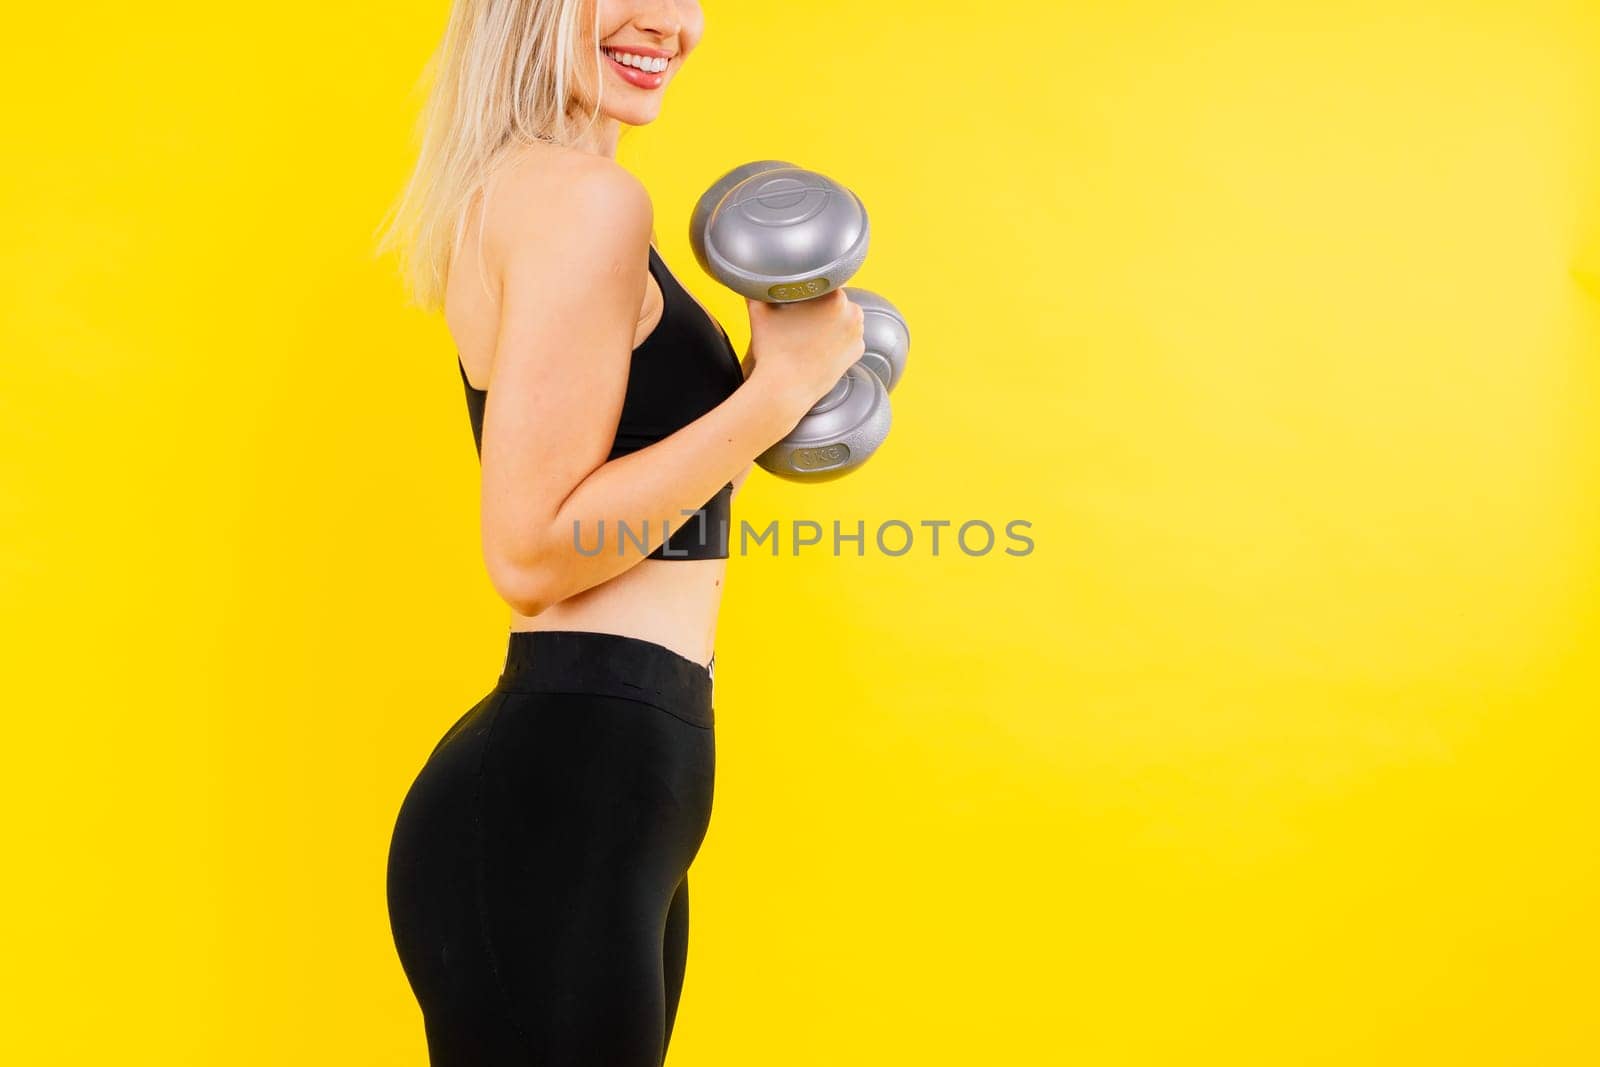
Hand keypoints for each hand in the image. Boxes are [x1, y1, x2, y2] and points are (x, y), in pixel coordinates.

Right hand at [744, 290, 866, 417]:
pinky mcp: (858, 353)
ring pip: (843, 318)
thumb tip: (752, 281)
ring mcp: (858, 335)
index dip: (809, 288)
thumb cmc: (773, 351)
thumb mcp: (759, 312)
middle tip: (800, 317)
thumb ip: (757, 289)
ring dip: (830, 321)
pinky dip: (836, 340)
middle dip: (820, 305)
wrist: (784, 390)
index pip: (824, 282)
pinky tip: (817, 346)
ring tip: (808, 333)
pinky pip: (847, 338)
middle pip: (836, 299)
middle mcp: (853, 314)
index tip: (798, 298)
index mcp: (835, 297)